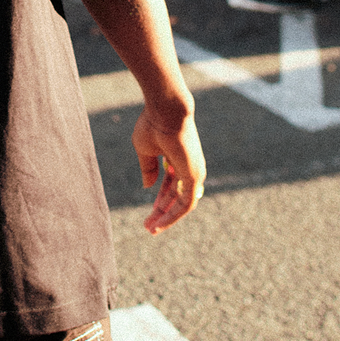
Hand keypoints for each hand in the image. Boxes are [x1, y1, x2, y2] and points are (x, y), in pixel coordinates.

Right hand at [132, 106, 205, 234]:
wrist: (165, 110)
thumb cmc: (153, 124)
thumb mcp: (145, 151)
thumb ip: (148, 169)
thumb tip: (147, 186)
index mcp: (178, 160)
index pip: (171, 186)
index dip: (159, 200)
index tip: (149, 214)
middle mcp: (189, 168)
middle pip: (176, 197)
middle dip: (162, 212)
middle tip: (148, 226)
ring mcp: (194, 173)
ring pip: (182, 204)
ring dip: (167, 218)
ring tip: (151, 229)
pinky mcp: (194, 177)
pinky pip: (185, 203)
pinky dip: (173, 215)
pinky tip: (160, 224)